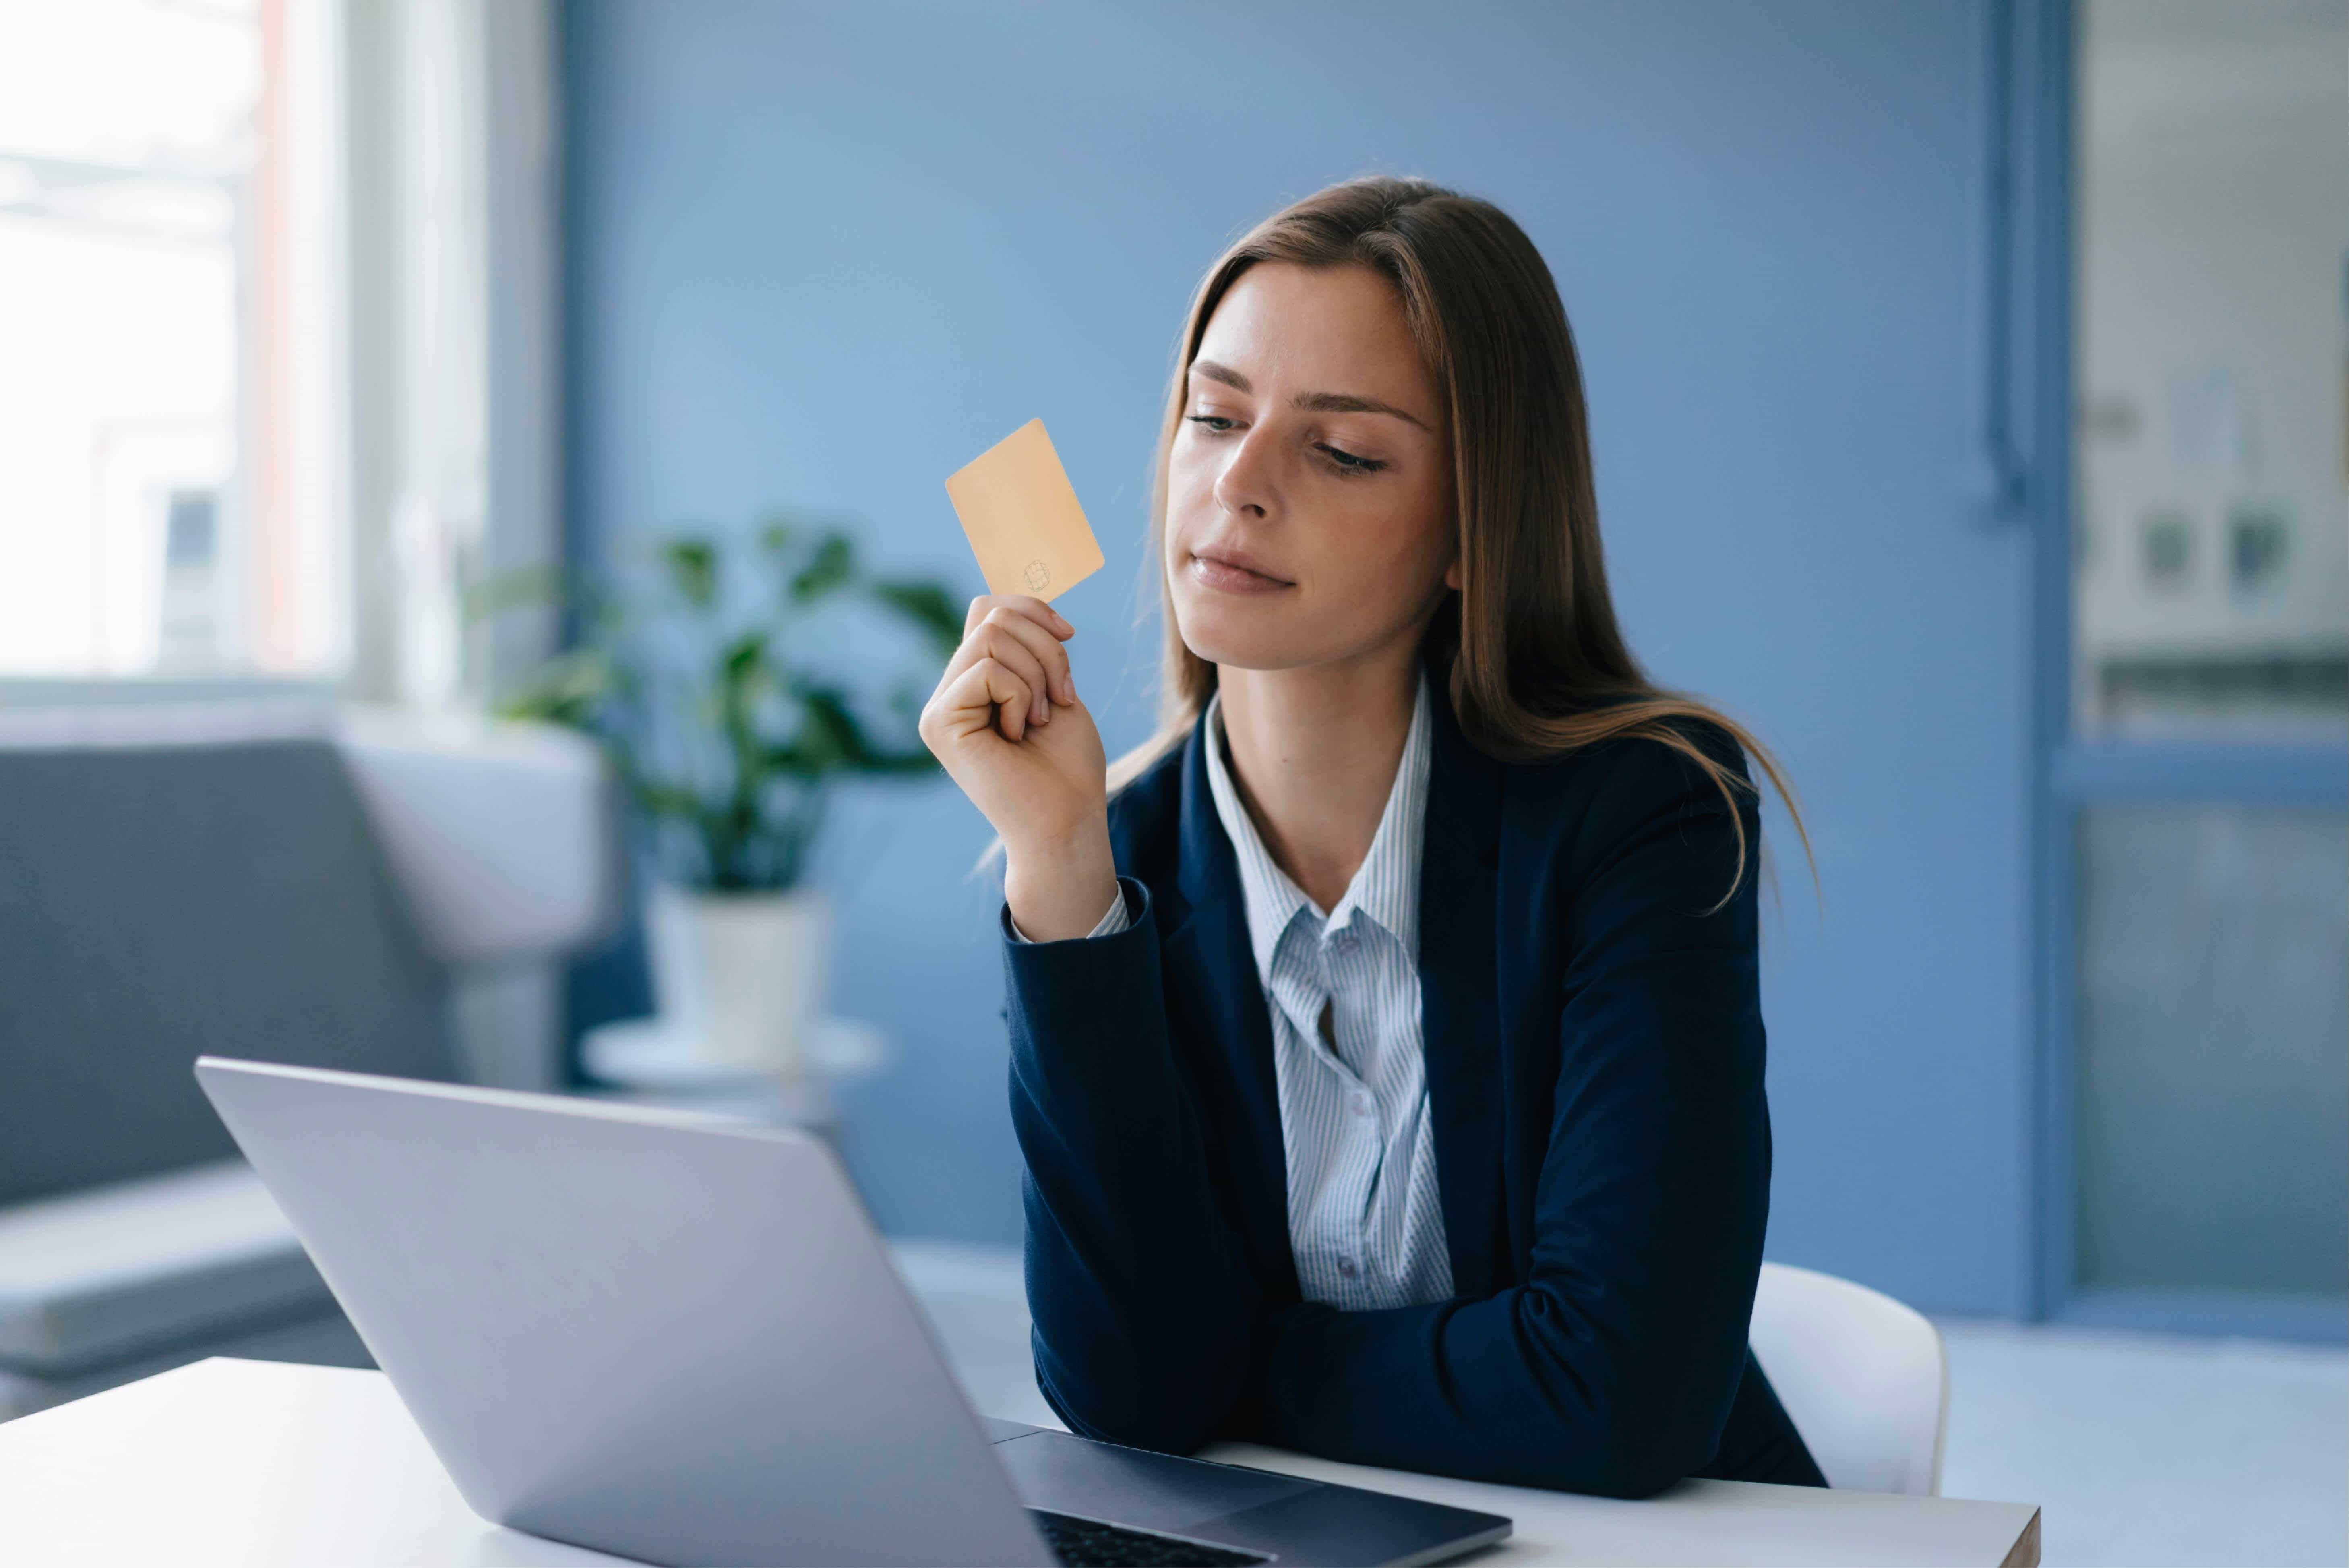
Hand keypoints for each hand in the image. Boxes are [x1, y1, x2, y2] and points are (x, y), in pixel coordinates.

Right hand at [918, 595, 1117, 939]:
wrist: (1067, 820)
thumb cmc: (1067, 763)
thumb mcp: (1051, 684)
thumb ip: (1024, 645)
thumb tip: (1004, 595)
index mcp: (973, 680)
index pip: (988, 608)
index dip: (1032, 609)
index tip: (1069, 636)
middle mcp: (949, 691)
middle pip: (992, 616)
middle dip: (1046, 649)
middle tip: (1058, 699)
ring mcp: (938, 707)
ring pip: (991, 637)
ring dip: (1038, 674)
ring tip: (1039, 720)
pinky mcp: (938, 722)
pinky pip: (987, 670)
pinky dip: (1020, 695)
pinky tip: (1018, 733)